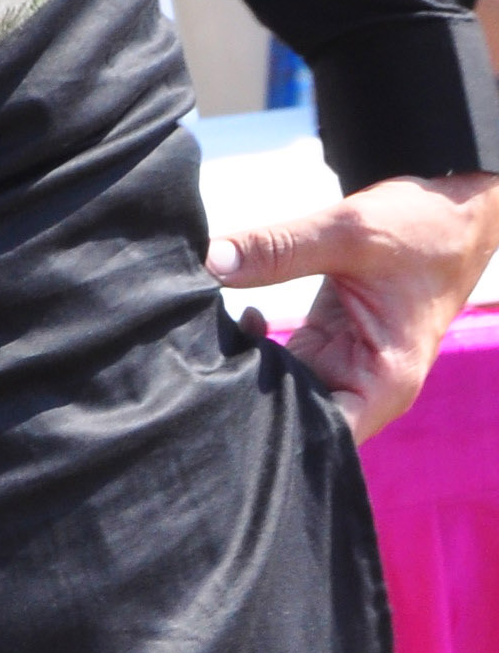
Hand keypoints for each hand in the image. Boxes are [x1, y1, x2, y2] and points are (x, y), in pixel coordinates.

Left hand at [210, 168, 498, 440]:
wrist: (446, 216)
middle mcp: (363, 386)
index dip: (274, 428)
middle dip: (249, 395)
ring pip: (280, 389)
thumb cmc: (423, 232)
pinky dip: (256, 345)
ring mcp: (342, 367)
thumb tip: (212, 261)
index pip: (324, 436)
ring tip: (213, 341)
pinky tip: (241, 319)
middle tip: (205, 364)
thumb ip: (280, 249)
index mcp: (384, 383)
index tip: (228, 396)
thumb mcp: (350, 233)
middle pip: (295, 416)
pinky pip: (280, 360)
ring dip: (247, 368)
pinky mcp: (325, 345)